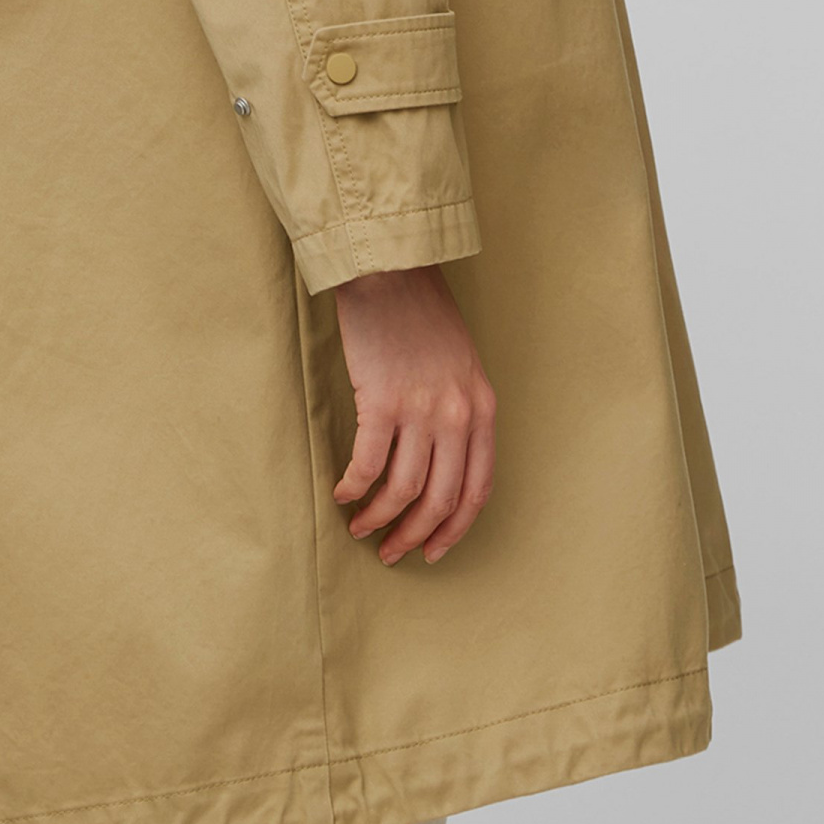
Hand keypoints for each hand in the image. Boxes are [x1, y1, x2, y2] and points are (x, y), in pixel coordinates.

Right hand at [331, 263, 495, 564]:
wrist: (390, 271)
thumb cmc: (421, 313)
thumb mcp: (461, 364)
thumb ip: (459, 411)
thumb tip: (440, 464)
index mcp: (482, 409)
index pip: (477, 491)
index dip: (453, 529)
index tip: (433, 550)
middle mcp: (458, 415)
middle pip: (440, 500)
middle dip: (415, 536)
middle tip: (392, 553)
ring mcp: (421, 409)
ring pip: (403, 491)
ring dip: (380, 519)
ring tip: (361, 528)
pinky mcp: (382, 401)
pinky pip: (368, 465)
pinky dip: (354, 488)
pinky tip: (341, 493)